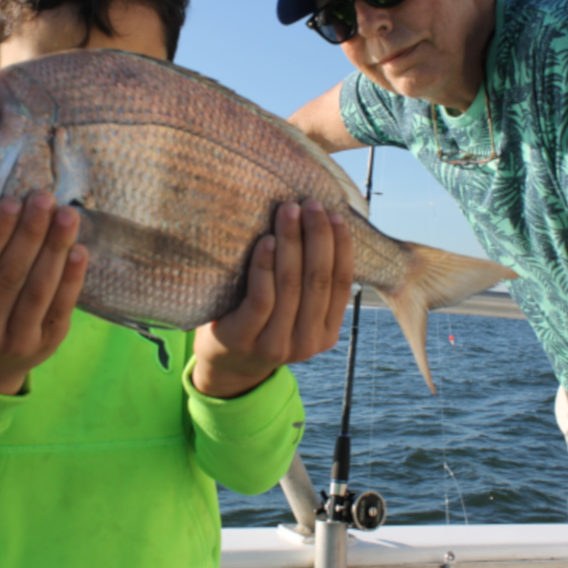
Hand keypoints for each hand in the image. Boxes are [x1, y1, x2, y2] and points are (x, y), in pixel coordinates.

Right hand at [0, 193, 86, 395]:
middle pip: (10, 275)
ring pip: (38, 289)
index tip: (14, 202)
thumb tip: (18, 205)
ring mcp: (15, 341)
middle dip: (30, 233)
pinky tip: (79, 250)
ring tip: (67, 216)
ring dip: (55, 248)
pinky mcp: (46, 344)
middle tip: (45, 199)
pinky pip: (61, 306)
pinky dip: (72, 277)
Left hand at [192, 200, 353, 397]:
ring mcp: (275, 344)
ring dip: (292, 242)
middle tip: (310, 204)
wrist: (225, 362)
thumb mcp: (296, 312)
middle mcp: (306, 342)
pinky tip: (267, 240)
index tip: (335, 215)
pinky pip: (261, 297)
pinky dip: (265, 265)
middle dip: (317, 236)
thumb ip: (311, 285)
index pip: (341, 283)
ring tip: (288, 212)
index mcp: (326, 332)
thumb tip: (326, 227)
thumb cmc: (263, 322)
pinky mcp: (244, 339)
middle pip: (318, 280)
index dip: (341, 247)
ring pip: (291, 285)